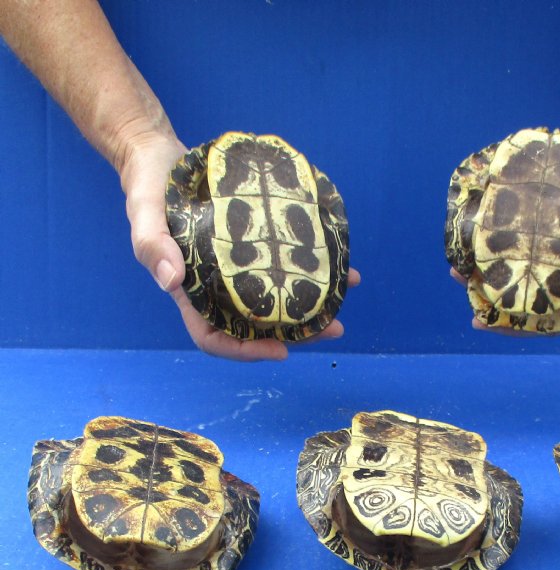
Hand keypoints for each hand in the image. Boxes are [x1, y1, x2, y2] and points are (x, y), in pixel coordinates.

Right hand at [118, 132, 359, 360]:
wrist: (160, 157)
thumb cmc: (147, 188)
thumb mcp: (143, 211)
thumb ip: (152, 245)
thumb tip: (171, 281)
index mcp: (191, 292)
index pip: (215, 337)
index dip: (246, 351)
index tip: (281, 350)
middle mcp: (218, 287)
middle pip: (258, 325)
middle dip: (296, 332)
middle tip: (332, 328)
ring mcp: (238, 268)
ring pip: (277, 298)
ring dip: (312, 305)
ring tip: (344, 297)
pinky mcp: (254, 246)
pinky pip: (283, 263)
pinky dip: (312, 266)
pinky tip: (341, 264)